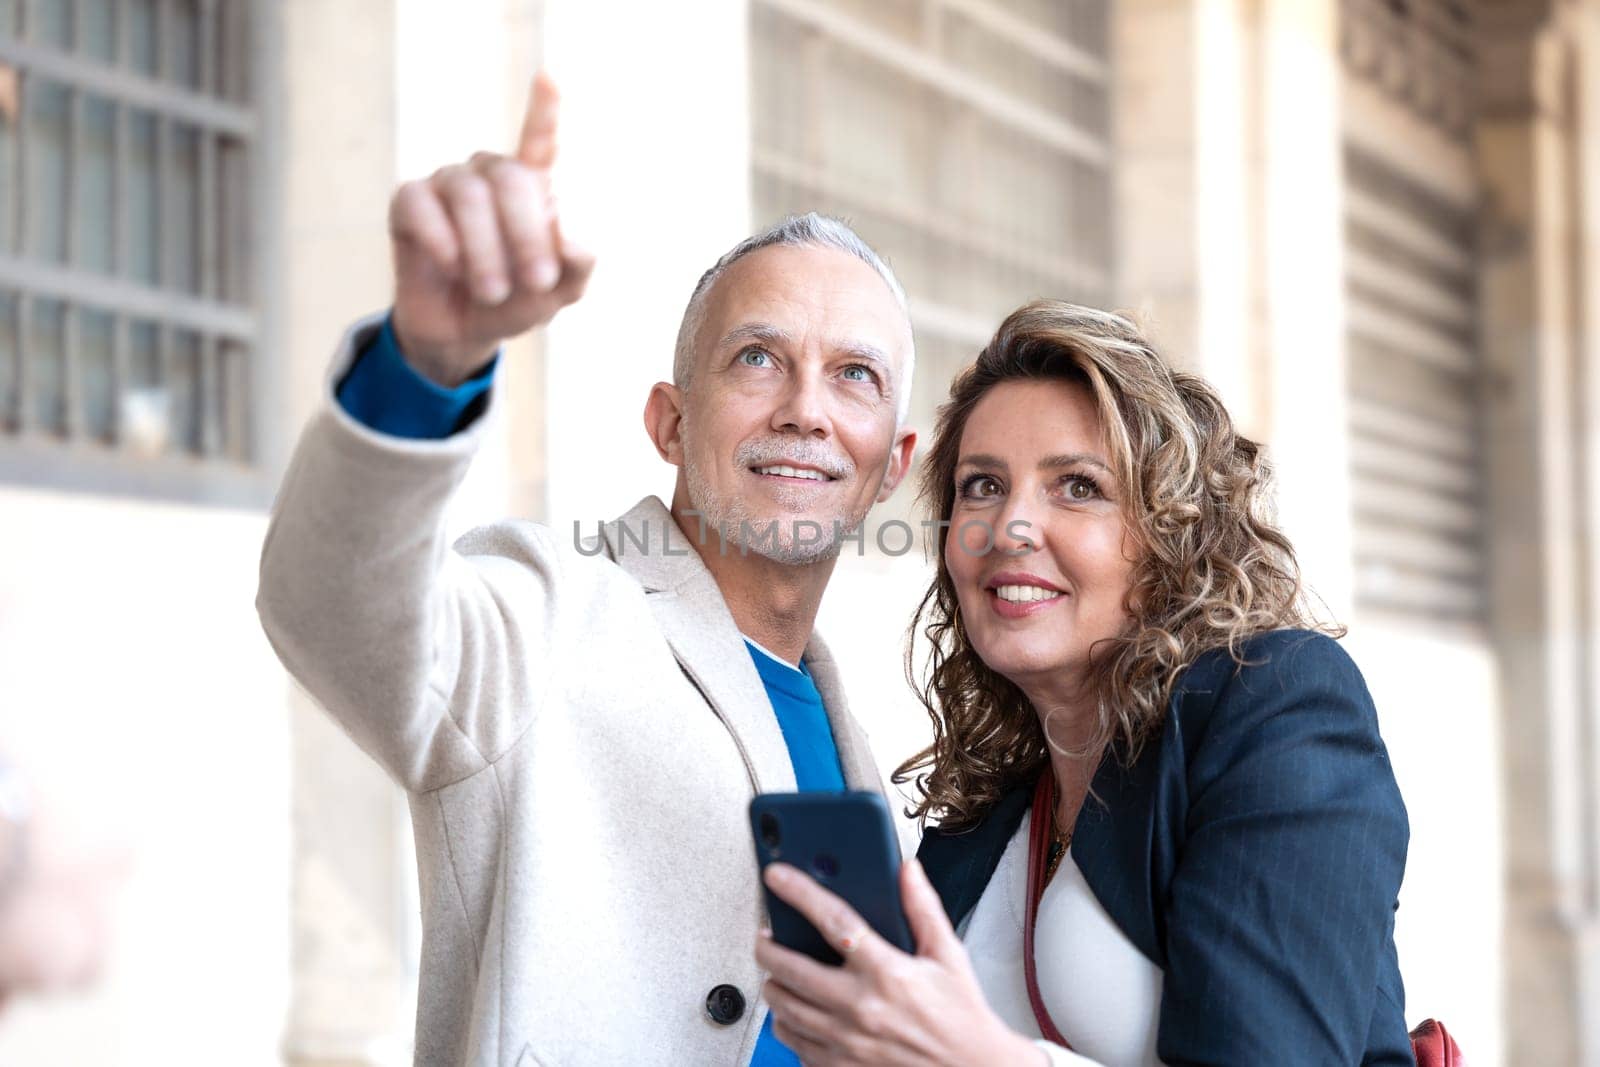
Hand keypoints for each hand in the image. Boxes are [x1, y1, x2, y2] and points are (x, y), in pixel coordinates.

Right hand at [388, 71, 594, 385]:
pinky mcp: (408, 202)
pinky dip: (442, 241)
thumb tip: (572, 238)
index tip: (549, 77)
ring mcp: (447, 184)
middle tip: (536, 281)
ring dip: (487, 251)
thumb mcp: (557, 293)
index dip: (544, 111)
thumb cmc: (515, 301)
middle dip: (528, 233)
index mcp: (530, 187)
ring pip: (469, 195)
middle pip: (511, 178)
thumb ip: (577, 266)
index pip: (539, 141)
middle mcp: (488, 175)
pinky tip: (453, 267)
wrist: (461, 333)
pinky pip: (422, 206)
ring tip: (493, 291)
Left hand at [755, 858, 1046, 1066]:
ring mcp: (846, 1041)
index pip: (832, 920)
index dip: (799, 892)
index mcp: (887, 971)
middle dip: (768, 947)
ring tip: (778, 972)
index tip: (777, 876)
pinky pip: (795, 1044)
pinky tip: (796, 1012)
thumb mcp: (948, 954)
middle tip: (765, 935)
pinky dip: (788, 1024)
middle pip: (791, 969)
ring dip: (774, 986)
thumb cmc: (961, 1017)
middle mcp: (861, 1007)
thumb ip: (922, 908)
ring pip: (784, 1009)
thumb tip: (906, 871)